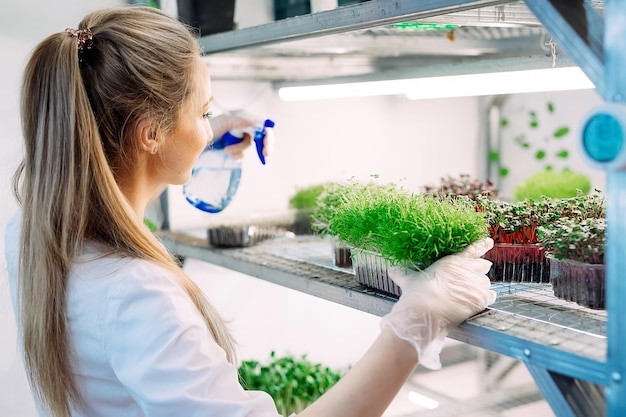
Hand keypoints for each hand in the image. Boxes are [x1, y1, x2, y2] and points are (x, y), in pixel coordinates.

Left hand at [210, 111, 272, 159]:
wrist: (194, 139)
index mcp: (243, 117)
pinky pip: (242, 153)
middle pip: (261, 136)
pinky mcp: (235, 145)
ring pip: (250, 146)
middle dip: (263, 146)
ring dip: (239, 150)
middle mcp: (244, 125)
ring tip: (226, 150)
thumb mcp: (225, 122)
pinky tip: (228, 152)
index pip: (262, 125)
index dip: (267, 135)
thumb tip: (256, 122)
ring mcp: (239, 136)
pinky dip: (237, 154)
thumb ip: (241, 121)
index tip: (267, 146)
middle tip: (265, 155)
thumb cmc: (208, 127)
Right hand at [380, 238, 495, 369]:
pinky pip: (490, 296)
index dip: (482, 245)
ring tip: (471, 292)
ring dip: (480, 285)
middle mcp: (468, 270)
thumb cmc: (418, 293)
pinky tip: (481, 300)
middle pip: (483, 265)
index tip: (488, 242)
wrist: (426, 312)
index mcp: (453, 261)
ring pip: (485, 282)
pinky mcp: (481, 299)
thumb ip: (402, 274)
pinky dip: (486, 298)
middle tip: (474, 274)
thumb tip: (391, 270)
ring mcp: (476, 284)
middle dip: (479, 269)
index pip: (473, 249)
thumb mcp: (410, 280)